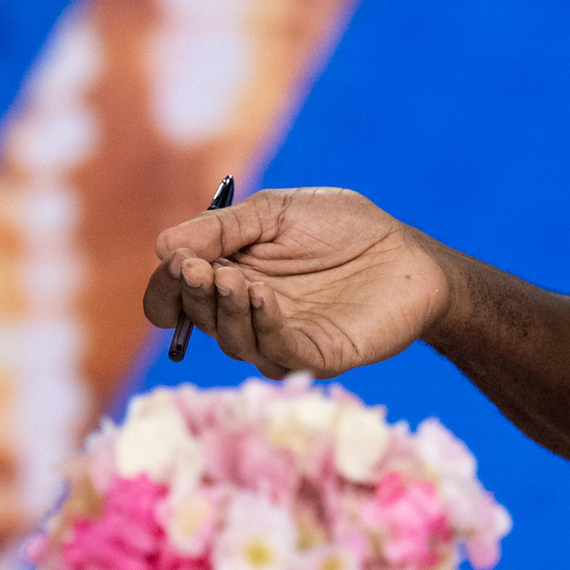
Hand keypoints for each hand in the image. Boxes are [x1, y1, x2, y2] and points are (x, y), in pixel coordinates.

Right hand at [139, 187, 452, 378]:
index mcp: (230, 275)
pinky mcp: (313, 357)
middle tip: (194, 268)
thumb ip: (222, 229)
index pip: (180, 291)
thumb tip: (162, 247)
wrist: (407, 254)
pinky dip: (263, 325)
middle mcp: (247, 314)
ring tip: (231, 278)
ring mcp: (279, 339)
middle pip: (200, 317)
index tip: (173, 262)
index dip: (168, 284)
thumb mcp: (275, 212)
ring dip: (225, 310)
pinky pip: (277, 352)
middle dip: (193, 293)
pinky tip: (263, 296)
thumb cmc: (343, 228)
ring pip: (233, 341)